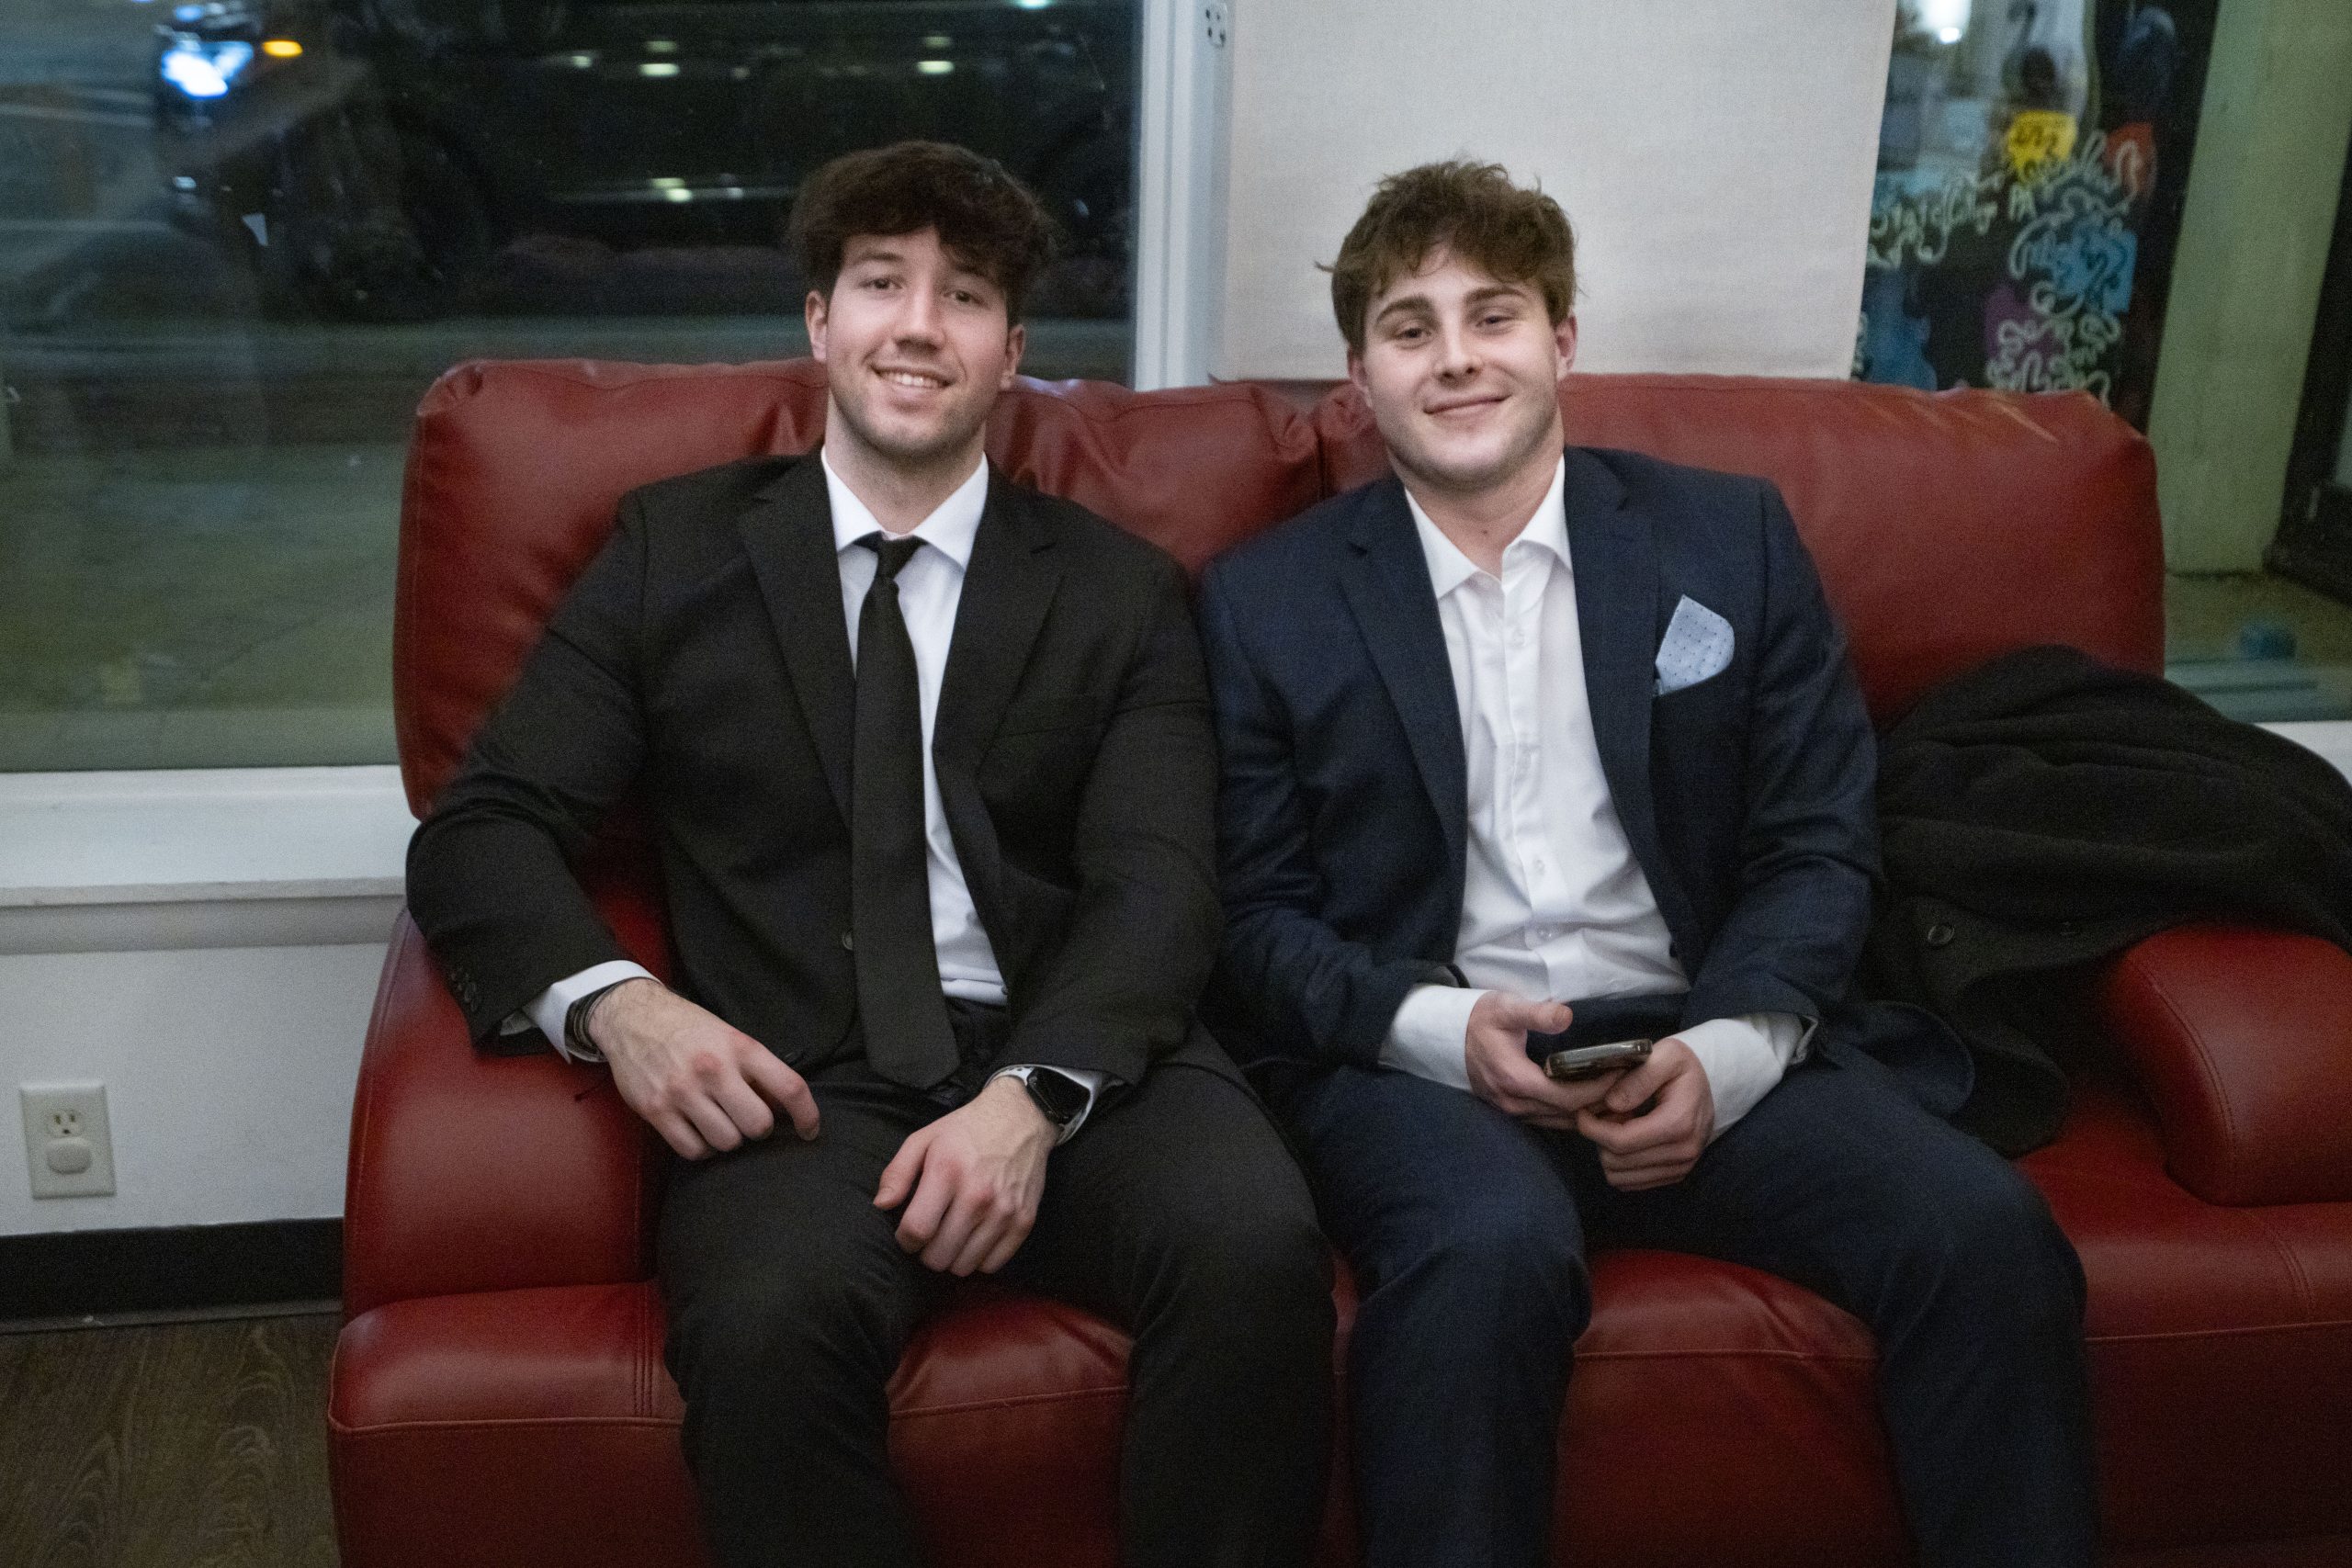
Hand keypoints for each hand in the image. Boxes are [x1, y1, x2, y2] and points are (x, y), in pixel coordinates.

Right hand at [591, 979, 820, 1159]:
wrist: (633, 1017)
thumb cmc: (690, 1029)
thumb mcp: (731, 1037)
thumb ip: (758, 1071)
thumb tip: (786, 1109)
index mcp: (741, 1048)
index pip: (790, 1088)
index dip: (808, 1116)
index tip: (810, 1131)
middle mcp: (713, 1069)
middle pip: (758, 1125)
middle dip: (759, 1128)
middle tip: (747, 1118)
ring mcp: (683, 1091)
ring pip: (727, 1142)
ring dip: (729, 1139)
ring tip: (720, 1122)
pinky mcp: (656, 1109)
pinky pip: (693, 1150)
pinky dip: (702, 1148)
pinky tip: (699, 1131)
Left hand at [874, 1077, 1055, 1275]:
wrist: (1020, 1117)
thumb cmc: (966, 1130)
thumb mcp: (924, 1139)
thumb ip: (897, 1172)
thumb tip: (882, 1205)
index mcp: (947, 1172)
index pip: (916, 1230)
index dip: (904, 1240)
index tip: (907, 1233)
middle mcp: (978, 1196)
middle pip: (939, 1256)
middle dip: (926, 1251)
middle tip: (932, 1233)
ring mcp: (1004, 1211)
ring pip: (964, 1267)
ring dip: (952, 1257)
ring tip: (953, 1235)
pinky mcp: (1024, 1221)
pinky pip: (992, 1265)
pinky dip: (979, 1259)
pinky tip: (975, 1238)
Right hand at [1463, 992, 1626, 1129]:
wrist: (1445, 1036)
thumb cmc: (1479, 1019)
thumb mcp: (1506, 1008)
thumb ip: (1537, 1013)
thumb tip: (1567, 1016)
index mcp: (1516, 1080)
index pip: (1568, 1097)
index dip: (1597, 1089)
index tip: (1620, 1073)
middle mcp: (1514, 1103)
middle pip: (1567, 1114)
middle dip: (1599, 1101)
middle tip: (1626, 1083)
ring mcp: (1511, 1111)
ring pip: (1559, 1122)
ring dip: (1586, 1112)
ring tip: (1613, 1094)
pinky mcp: (1510, 1111)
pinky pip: (1548, 1121)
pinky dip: (1571, 1114)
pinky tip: (1587, 1101)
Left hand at [1575, 1035, 1715, 1189]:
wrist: (1710, 1084)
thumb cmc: (1684, 1067)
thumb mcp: (1666, 1055)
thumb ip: (1639, 1078)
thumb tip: (1612, 1104)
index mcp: (1678, 1123)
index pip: (1621, 1141)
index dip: (1592, 1129)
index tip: (1582, 1112)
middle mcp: (1683, 1153)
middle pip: (1617, 1162)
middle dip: (1600, 1139)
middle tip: (1604, 1115)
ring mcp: (1680, 1168)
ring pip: (1621, 1178)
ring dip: (1609, 1153)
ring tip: (1617, 1126)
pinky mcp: (1675, 1175)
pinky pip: (1632, 1183)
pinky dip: (1621, 1164)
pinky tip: (1627, 1139)